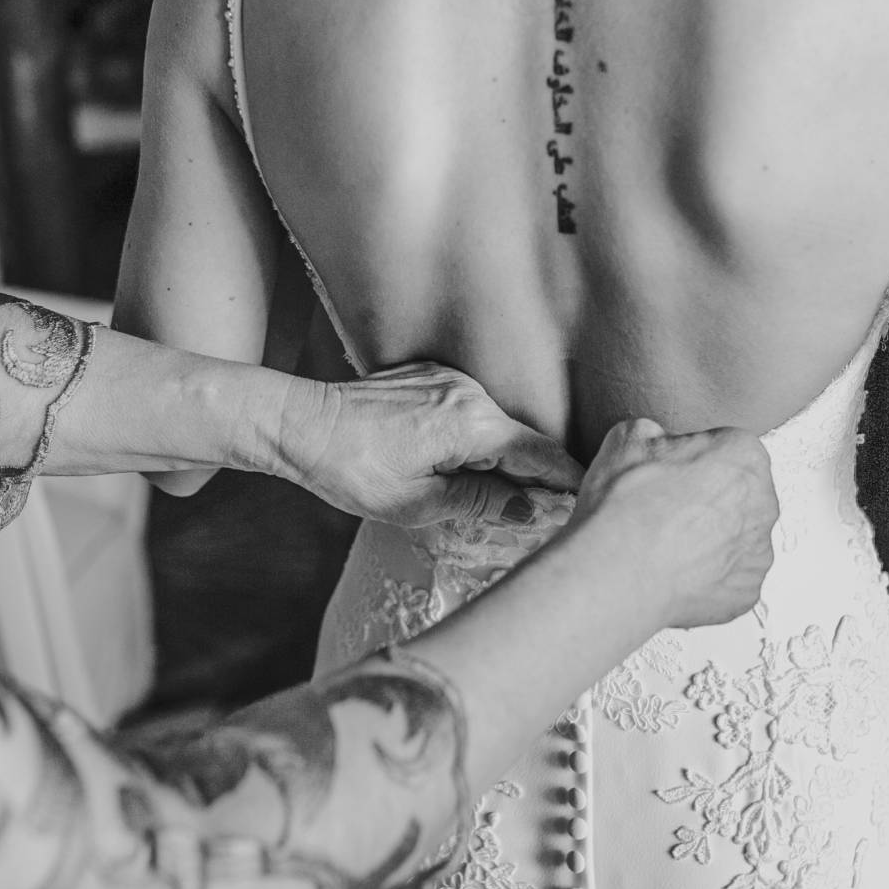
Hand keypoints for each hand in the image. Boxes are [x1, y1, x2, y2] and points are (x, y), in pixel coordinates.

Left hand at [285, 363, 582, 526]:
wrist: (301, 424)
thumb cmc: (350, 469)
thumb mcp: (417, 504)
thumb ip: (481, 502)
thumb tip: (528, 507)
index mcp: (470, 423)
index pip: (539, 453)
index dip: (567, 480)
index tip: (587, 500)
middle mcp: (467, 392)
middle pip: (519, 439)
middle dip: (532, 475)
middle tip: (541, 513)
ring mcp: (448, 379)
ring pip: (493, 425)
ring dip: (497, 457)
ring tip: (490, 494)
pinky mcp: (429, 375)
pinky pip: (467, 410)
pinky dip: (472, 438)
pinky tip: (453, 463)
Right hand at [569, 418, 777, 629]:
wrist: (616, 570)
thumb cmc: (625, 506)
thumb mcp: (628, 439)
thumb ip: (657, 433)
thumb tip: (656, 441)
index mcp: (745, 455)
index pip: (727, 451)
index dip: (694, 463)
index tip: (671, 476)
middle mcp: (764, 503)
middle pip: (740, 495)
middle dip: (710, 501)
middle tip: (667, 512)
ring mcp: (758, 552)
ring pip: (737, 540)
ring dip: (712, 541)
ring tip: (667, 547)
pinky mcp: (747, 592)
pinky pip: (731, 580)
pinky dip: (709, 579)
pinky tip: (676, 574)